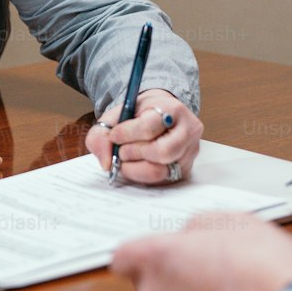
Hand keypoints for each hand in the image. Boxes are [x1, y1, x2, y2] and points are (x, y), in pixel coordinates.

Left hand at [84, 89, 201, 183]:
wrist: (161, 115)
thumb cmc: (139, 115)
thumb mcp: (118, 114)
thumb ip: (102, 134)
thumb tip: (106, 163)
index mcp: (172, 110)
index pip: (149, 128)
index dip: (126, 134)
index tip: (114, 135)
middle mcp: (188, 131)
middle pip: (161, 152)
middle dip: (133, 153)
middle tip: (122, 150)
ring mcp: (189, 153)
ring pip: (161, 171)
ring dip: (135, 168)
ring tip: (127, 158)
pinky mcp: (186, 170)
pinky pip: (161, 181)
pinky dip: (141, 175)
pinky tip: (136, 164)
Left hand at [112, 212, 291, 290]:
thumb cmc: (264, 263)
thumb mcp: (231, 220)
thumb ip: (196, 226)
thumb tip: (188, 238)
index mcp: (156, 259)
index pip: (121, 258)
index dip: (139, 253)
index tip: (158, 251)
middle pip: (146, 284)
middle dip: (168, 275)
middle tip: (205, 264)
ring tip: (228, 287)